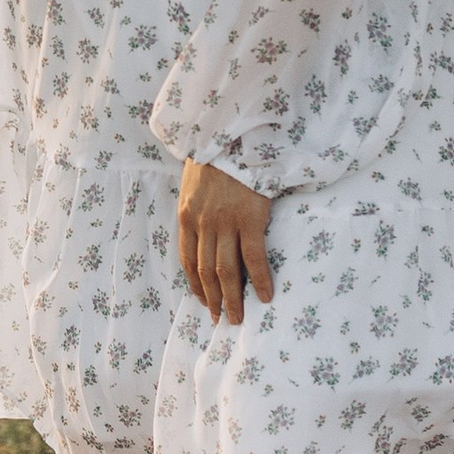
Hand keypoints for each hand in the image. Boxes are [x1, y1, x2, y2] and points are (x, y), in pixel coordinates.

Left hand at [178, 160, 276, 322]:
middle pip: (206, 271)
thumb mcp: (193, 183)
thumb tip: (204, 230)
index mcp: (186, 216)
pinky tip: (266, 296)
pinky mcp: (250, 219)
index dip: (195, 285)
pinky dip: (260, 280)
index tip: (203, 301)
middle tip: (220, 320)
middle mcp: (203, 224)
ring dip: (232, 298)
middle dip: (213, 299)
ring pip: (226, 271)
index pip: (188, 260)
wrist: (232, 134)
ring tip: (237, 318)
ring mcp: (226, 223)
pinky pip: (254, 257)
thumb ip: (195, 208)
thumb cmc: (214, 155)